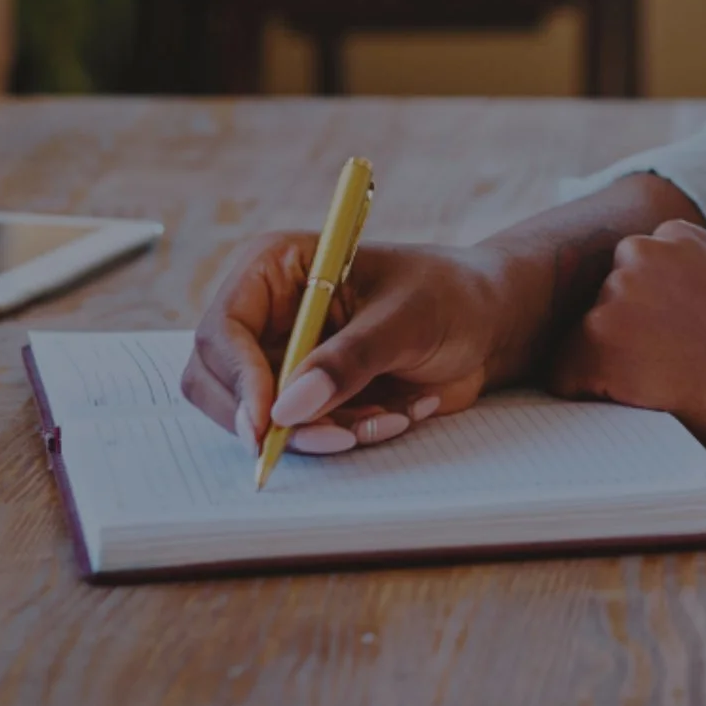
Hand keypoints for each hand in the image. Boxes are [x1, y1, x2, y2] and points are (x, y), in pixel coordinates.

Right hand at [182, 235, 514, 455]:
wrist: (487, 323)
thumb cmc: (450, 297)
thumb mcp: (407, 319)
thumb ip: (349, 359)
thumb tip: (287, 408)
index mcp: (278, 268)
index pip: (222, 330)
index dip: (237, 379)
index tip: (268, 423)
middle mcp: (268, 314)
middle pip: (218, 384)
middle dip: (274, 421)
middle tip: (336, 436)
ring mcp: (283, 357)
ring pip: (259, 420)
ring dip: (322, 431)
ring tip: (387, 414)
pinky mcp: (307, 395)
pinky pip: (299, 435)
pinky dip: (343, 436)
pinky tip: (395, 414)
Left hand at [550, 220, 705, 458]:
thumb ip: (688, 277)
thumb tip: (653, 305)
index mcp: (677, 233)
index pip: (634, 271)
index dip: (651, 315)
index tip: (676, 339)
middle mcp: (642, 251)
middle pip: (605, 299)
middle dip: (624, 333)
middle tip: (669, 368)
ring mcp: (618, 293)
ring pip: (584, 336)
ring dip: (608, 364)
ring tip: (664, 386)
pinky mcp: (598, 338)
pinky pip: (564, 374)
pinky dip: (587, 394)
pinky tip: (638, 402)